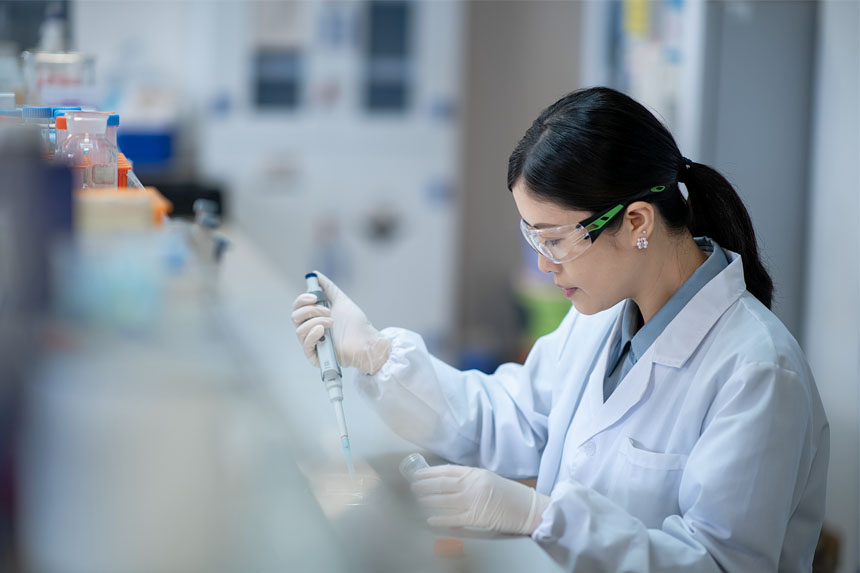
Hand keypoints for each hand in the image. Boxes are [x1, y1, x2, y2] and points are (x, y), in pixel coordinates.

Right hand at [291, 271, 390, 374]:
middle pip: (295, 317)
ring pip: (299, 330)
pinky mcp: (315, 356)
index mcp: (314, 317)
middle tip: (328, 312)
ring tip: (331, 323)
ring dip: (316, 322)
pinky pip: (305, 345)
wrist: (367, 341)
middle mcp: (311, 330)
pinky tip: (322, 330)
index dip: (302, 300)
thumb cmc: (356, 323)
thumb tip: (315, 274)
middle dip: (311, 310)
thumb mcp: (341, 300)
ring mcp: (313, 343)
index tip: (314, 296)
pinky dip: (312, 335)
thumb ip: (328, 287)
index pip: (297, 307)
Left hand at [410, 465, 549, 534]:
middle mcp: (473, 485)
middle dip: (424, 486)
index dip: (429, 472)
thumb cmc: (510, 495)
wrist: (529, 508)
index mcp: (476, 473)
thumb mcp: (488, 479)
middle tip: (412, 487)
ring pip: (444, 500)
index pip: (446, 471)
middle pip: (442, 485)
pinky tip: (430, 519)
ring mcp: (474, 501)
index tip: (417, 474)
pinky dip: (440, 519)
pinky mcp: (477, 517)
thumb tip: (447, 484)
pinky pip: (453, 518)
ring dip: (427, 501)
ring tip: (417, 501)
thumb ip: (469, 480)